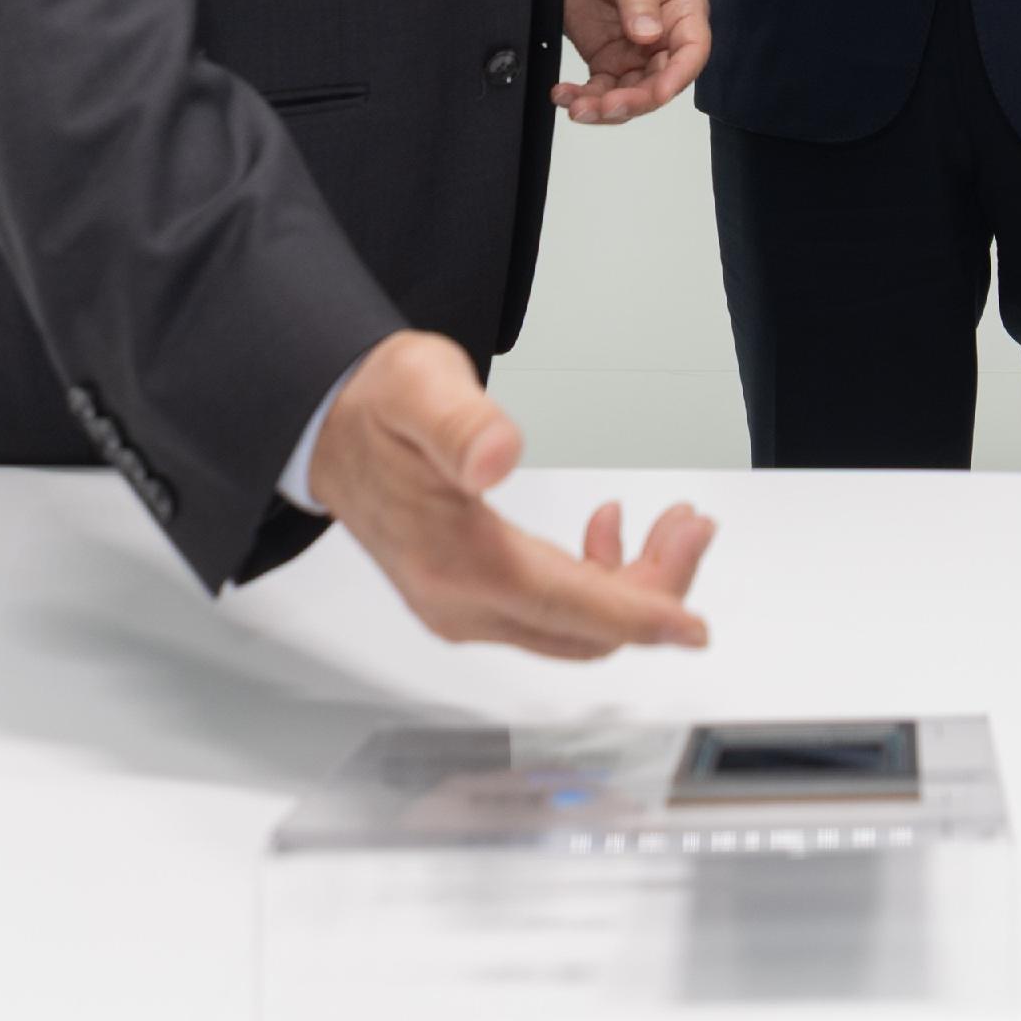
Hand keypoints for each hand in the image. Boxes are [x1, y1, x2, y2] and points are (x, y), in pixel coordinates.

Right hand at [306, 331, 715, 658]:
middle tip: (689, 527)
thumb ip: (463, 424)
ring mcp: (461, 606)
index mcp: (455, 561)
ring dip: (631, 586)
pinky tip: (608, 532)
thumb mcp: (420, 389)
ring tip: (669, 526)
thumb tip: (497, 456)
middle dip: (653, 590)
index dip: (640, 618)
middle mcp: (458, 601)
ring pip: (574, 628)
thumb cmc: (376, 408)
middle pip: (583, 631)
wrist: (328, 430)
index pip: (568, 609)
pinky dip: (598, 584)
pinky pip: (552, 614)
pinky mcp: (467, 598)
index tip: (693, 626)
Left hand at [558, 0, 707, 124]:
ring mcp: (635, 53)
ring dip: (604, 108)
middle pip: (659, 83)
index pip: (692, 52)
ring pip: (629, 95)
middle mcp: (664, 38)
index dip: (678, 78)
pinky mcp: (607, 60)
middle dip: (633, 101)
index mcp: (683, 11)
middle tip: (605, 107)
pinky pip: (600, 89)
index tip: (657, 93)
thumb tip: (648, 34)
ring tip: (576, 107)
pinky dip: (582, 98)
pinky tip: (563, 95)